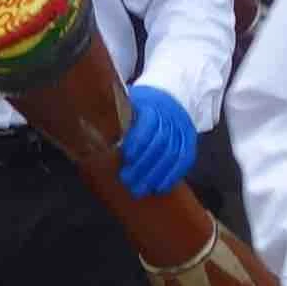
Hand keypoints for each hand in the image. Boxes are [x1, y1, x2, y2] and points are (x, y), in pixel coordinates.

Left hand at [114, 81, 198, 199]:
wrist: (170, 96)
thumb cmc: (142, 105)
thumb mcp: (129, 104)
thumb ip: (119, 119)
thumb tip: (98, 140)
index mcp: (152, 104)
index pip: (148, 123)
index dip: (138, 141)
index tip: (125, 157)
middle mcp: (170, 117)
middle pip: (160, 142)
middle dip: (143, 164)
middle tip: (127, 180)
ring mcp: (181, 129)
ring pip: (172, 154)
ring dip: (155, 174)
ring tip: (140, 189)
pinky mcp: (188, 141)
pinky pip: (184, 160)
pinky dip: (172, 176)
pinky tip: (159, 188)